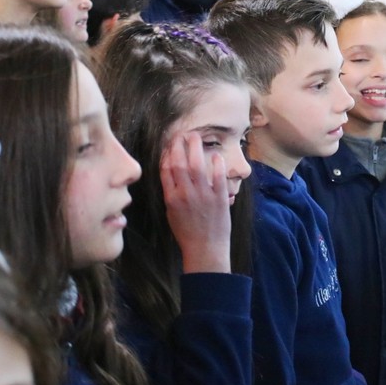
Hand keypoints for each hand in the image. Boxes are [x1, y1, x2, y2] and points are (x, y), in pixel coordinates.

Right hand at [160, 132, 231, 273]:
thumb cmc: (187, 233)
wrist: (205, 249)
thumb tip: (170, 173)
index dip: (167, 154)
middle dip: (179, 146)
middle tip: (182, 135)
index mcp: (171, 198)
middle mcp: (185, 194)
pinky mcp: (219, 198)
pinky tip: (216, 155)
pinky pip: (218, 176)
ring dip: (195, 148)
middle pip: (179, 163)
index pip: (166, 170)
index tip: (169, 144)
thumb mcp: (171, 213)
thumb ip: (171, 193)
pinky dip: (217, 164)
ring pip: (197, 166)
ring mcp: (202, 195)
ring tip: (196, 137)